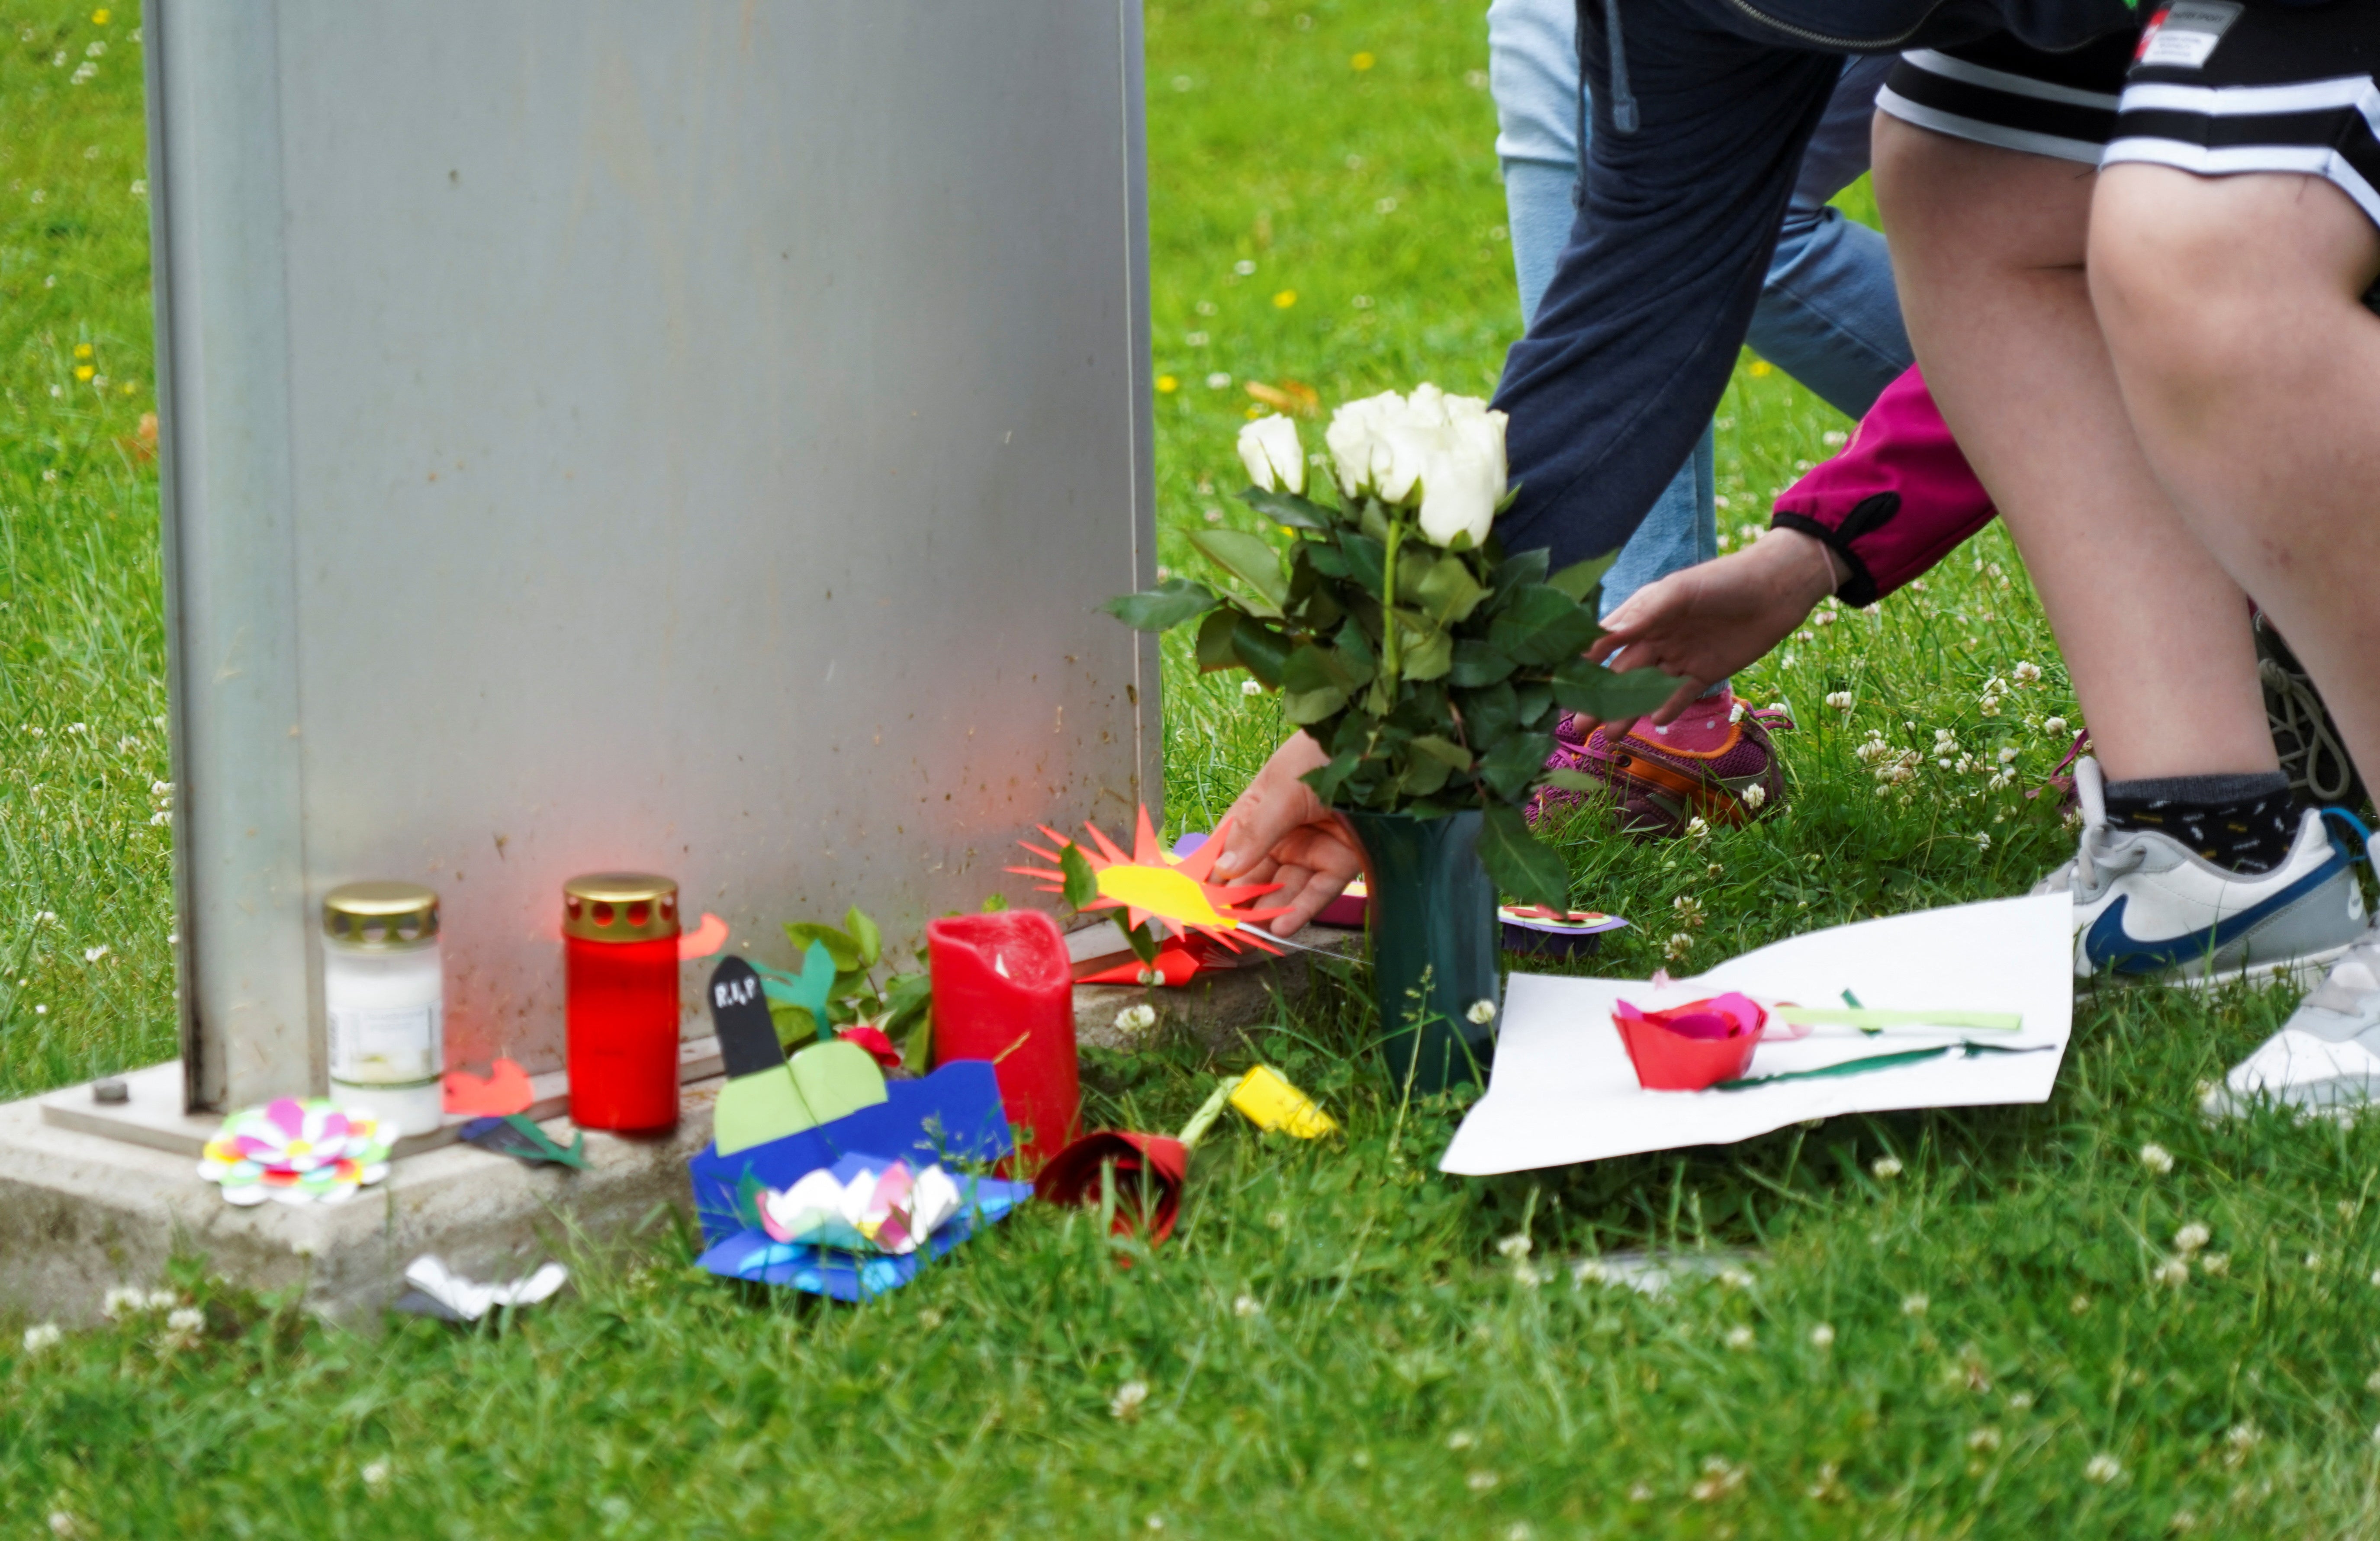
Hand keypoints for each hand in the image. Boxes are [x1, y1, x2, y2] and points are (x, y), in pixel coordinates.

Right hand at [1209, 732, 1367, 936]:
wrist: (1384, 745)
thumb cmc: (1323, 752)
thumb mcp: (1283, 787)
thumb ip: (1256, 830)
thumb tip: (1223, 868)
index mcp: (1260, 808)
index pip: (1229, 849)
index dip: (1212, 875)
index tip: (1196, 903)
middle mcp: (1283, 832)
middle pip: (1254, 875)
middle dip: (1238, 903)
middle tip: (1221, 929)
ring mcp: (1313, 848)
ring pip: (1285, 889)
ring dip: (1266, 912)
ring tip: (1249, 936)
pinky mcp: (1343, 861)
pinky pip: (1318, 891)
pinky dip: (1301, 910)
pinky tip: (1281, 927)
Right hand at [1577, 528, 1840, 736]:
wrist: (1777, 590)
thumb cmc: (1723, 582)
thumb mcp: (1678, 594)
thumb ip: (1639, 616)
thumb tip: (1596, 639)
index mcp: (1642, 613)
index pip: (1603, 642)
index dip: (1580, 664)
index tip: (1557, 687)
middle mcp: (1656, 636)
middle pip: (1619, 673)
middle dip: (1597, 699)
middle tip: (1576, 726)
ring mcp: (1679, 656)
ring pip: (1644, 690)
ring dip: (1626, 712)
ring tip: (1607, 737)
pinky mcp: (1705, 672)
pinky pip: (1680, 695)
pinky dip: (1666, 708)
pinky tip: (1651, 722)